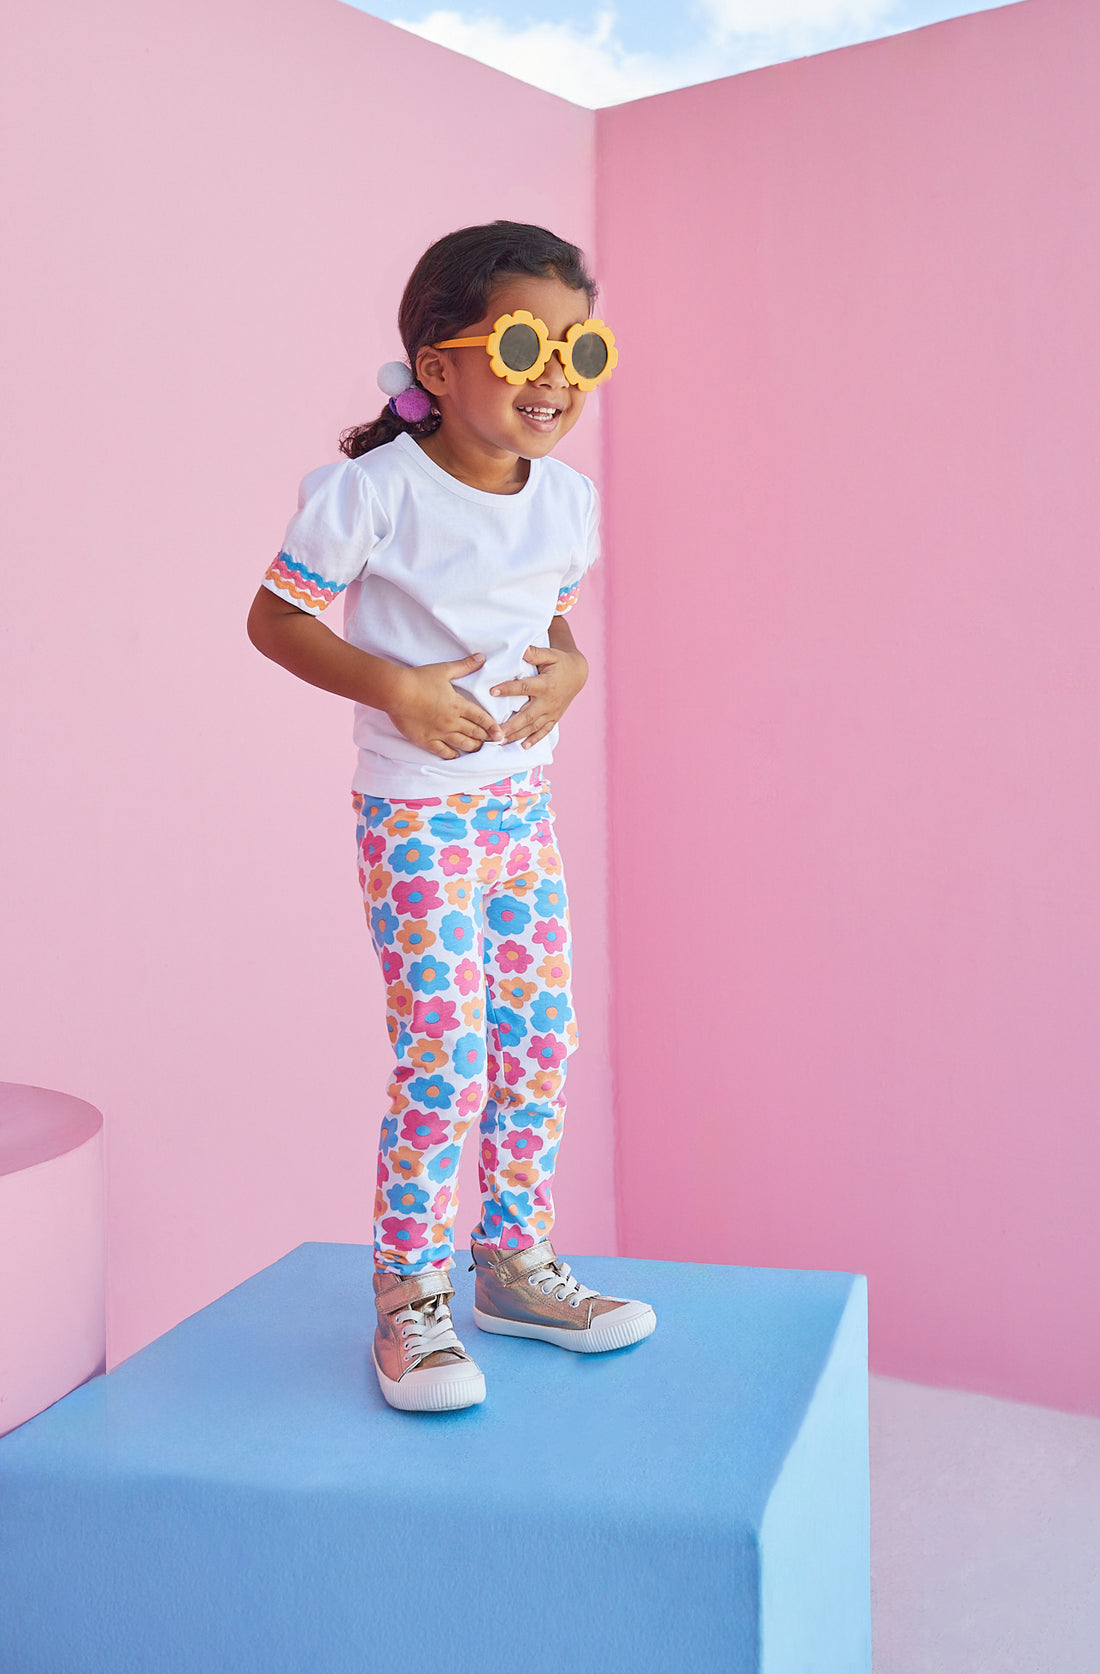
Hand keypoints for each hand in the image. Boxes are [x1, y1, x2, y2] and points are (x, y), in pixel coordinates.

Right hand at [388, 653, 505, 759]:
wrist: (396, 691)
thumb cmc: (419, 679)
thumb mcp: (444, 670)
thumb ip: (464, 666)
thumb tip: (481, 657)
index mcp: (458, 705)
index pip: (481, 718)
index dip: (492, 726)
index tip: (500, 733)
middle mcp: (452, 721)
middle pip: (474, 733)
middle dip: (486, 738)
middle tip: (494, 742)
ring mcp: (439, 732)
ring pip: (462, 744)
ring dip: (473, 747)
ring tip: (479, 749)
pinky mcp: (426, 740)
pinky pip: (443, 751)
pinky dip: (452, 755)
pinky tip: (456, 756)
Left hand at [491, 644, 588, 748]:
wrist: (578, 674)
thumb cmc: (560, 662)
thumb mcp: (550, 654)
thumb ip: (536, 653)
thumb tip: (522, 650)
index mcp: (546, 684)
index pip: (524, 687)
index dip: (508, 689)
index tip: (492, 691)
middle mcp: (548, 701)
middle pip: (528, 715)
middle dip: (512, 724)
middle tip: (496, 731)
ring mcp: (552, 712)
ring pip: (533, 727)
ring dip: (517, 735)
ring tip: (502, 741)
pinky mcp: (554, 718)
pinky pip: (544, 731)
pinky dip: (534, 739)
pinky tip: (523, 746)